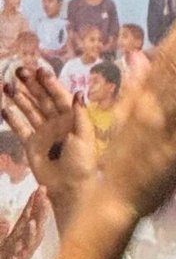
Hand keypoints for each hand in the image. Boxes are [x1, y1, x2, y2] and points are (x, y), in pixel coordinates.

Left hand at [0, 191, 47, 258]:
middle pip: (35, 226)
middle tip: (44, 193)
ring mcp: (20, 258)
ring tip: (36, 214)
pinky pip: (20, 255)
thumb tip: (6, 220)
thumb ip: (3, 233)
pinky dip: (25, 244)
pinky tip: (26, 235)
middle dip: (40, 209)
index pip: (29, 219)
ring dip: (35, 226)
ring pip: (32, 240)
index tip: (41, 189)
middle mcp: (23, 248)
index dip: (35, 204)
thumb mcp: (1, 247)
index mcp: (19, 241)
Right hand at [1, 66, 96, 211]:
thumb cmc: (81, 163)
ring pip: (29, 110)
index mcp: (71, 120)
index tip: (39, 70)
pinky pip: (20, 128)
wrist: (69, 187)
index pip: (59, 97)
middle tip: (19, 71)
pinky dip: (12, 118)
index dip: (50, 84)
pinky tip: (4, 107)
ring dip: (19, 97)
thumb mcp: (85, 137)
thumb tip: (78, 93)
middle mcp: (57, 124)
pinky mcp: (32, 145)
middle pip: (42, 99)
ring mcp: (43, 133)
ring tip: (7, 85)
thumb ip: (80, 115)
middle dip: (31, 85)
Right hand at [98, 13, 175, 219]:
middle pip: (172, 70)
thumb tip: (137, 56)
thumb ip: (133, 86)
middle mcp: (150, 108)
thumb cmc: (120, 160)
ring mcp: (162, 128)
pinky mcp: (174, 150)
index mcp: (140, 99)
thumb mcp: (123, 116)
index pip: (161, 61)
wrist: (113, 196)